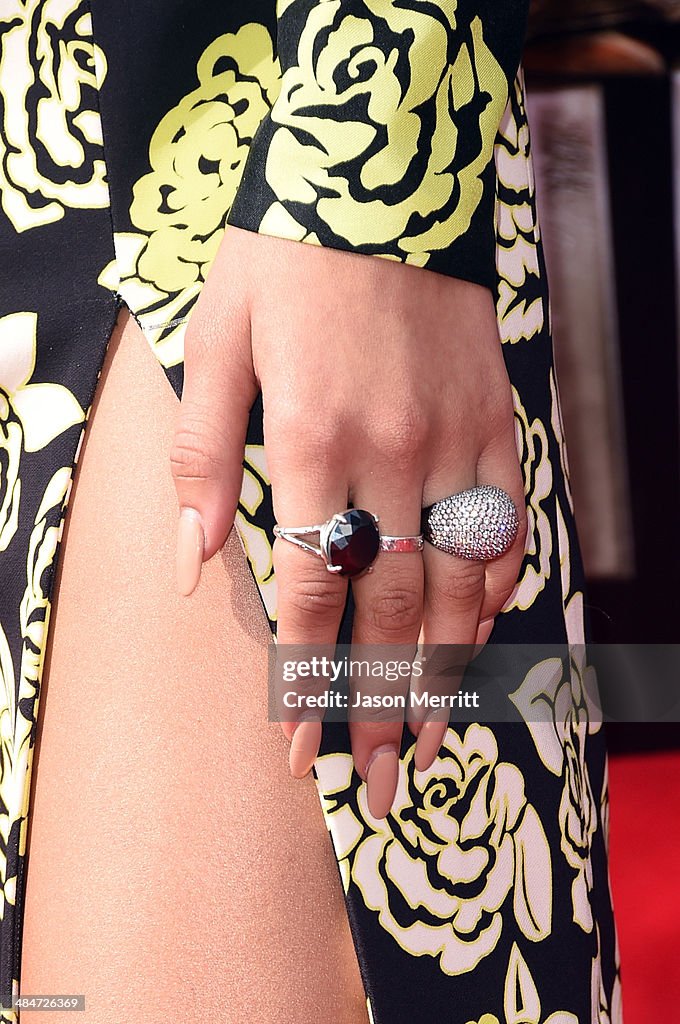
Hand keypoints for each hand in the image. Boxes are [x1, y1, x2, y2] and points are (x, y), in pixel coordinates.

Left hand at [171, 225, 526, 817]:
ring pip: (459, 580)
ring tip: (429, 740)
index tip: (296, 748)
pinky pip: (509, 519)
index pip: (311, 591)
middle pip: (388, 608)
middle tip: (373, 782)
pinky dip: (498, 585)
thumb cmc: (285, 258)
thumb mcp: (214, 342)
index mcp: (309, 439)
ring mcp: (454, 438)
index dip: (303, 681)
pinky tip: (480, 634)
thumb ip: (203, 458)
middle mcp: (391, 452)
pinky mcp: (497, 417)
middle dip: (375, 707)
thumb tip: (194, 565)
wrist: (378, 173)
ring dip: (444, 669)